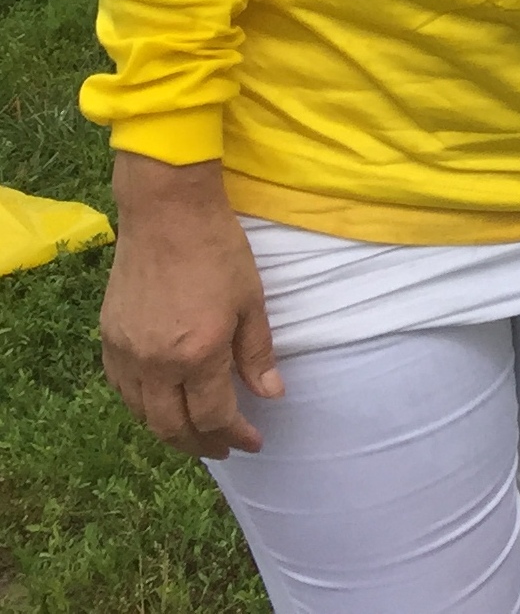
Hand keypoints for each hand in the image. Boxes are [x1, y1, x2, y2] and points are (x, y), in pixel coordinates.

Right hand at [101, 153, 280, 458]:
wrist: (166, 213)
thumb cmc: (218, 251)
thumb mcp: (250, 301)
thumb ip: (257, 353)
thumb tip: (270, 395)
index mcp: (197, 354)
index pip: (214, 415)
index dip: (235, 434)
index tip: (254, 441)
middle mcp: (155, 363)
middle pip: (172, 427)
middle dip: (201, 445)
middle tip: (224, 448)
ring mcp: (126, 353)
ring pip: (142, 415)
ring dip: (169, 431)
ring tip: (196, 434)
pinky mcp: (107, 339)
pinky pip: (122, 390)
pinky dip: (143, 407)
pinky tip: (162, 404)